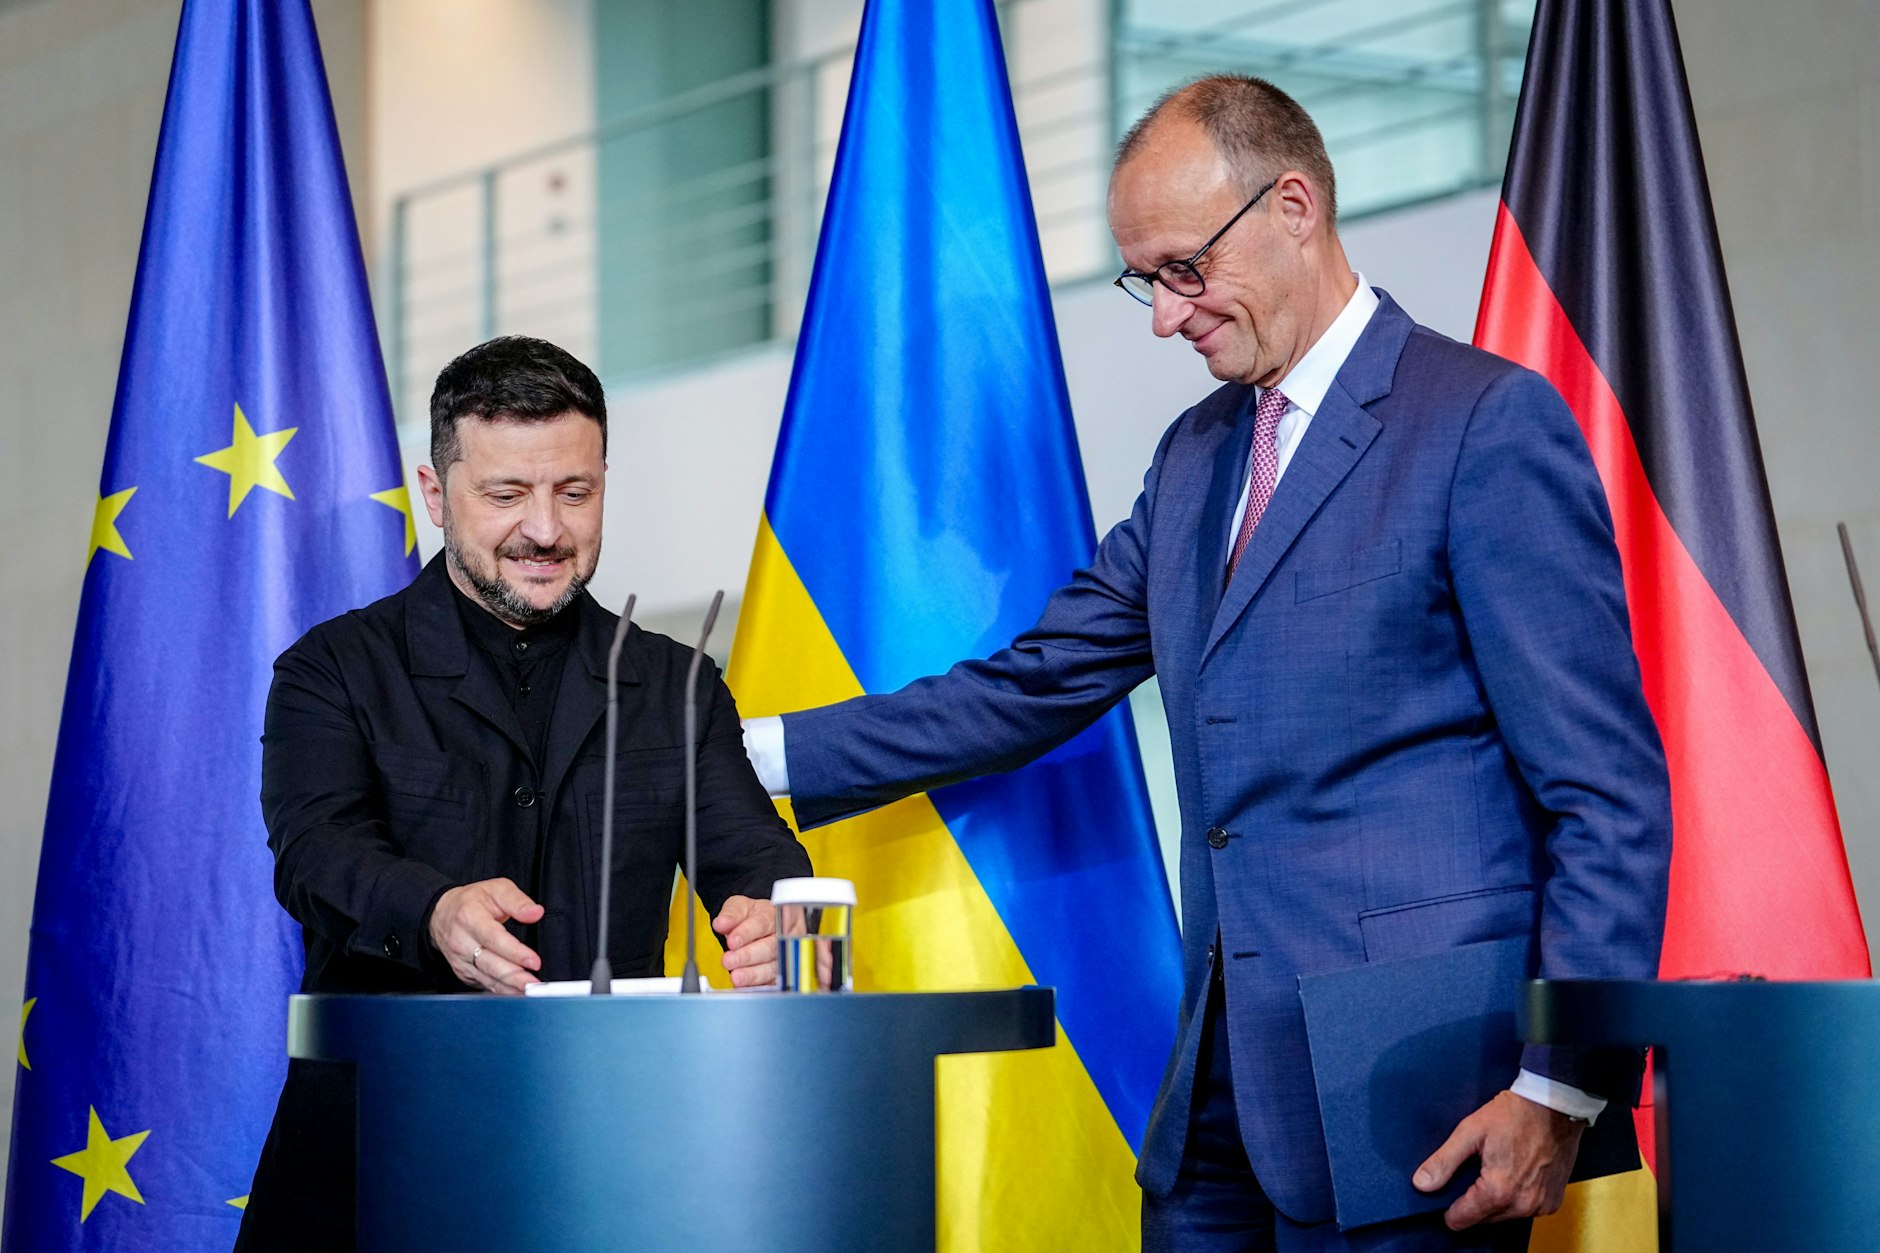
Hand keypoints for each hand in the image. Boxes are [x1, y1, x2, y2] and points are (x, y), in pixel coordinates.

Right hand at [428, 877, 544, 994]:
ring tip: (529, 991)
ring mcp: (460, 960)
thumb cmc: (472, 902)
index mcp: (470, 918)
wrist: (442, 915)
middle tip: (534, 984)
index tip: (534, 961)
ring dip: (509, 987)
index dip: (514, 952)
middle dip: (514, 977)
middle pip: (490, 964)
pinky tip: (516, 992)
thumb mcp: (496, 889)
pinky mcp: (463, 972)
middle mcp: (462, 942)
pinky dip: (501, 990)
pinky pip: (483, 984)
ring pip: (487, 978)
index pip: (494, 939)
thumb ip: (517, 901)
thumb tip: (535, 912)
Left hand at [713, 895, 778, 988]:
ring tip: (736, 977)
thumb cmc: (753, 916)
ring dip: (754, 974)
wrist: (760, 926)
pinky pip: (773, 982)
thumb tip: (721, 923)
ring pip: (774, 967)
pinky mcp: (782, 973)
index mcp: (776, 914)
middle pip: (771, 947)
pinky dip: (758, 985)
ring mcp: (786, 956)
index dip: (748, 933)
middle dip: (748, 956)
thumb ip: (731, 914)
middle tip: (729, 960)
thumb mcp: (740, 907)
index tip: (732, 941)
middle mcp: (786, 935)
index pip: (764, 922)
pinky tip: (745, 986)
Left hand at [1414, 1089, 1585, 1228]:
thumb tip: (1422, 1184)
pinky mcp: (1553, 1202)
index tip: (1446, 1194)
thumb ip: (1444, 1161)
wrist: (1553, 1106)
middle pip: (1484, 1219)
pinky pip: (1525, 1210)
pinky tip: (1513, 1174)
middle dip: (1473, 1202)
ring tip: (1494, 1169)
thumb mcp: (1470, 1131)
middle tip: (1473, 1172)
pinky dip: (1516, 1199)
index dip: (1449, 1208)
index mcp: (1499, 1191)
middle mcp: (1522, 1205)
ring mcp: (1541, 1205)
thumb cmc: (1513, 1115)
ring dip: (1495, 1201)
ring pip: (1504, 1216)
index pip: (1463, 1219)